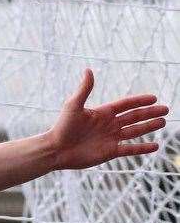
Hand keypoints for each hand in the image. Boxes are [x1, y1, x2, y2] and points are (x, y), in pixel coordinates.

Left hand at [46, 69, 168, 169]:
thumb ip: (84, 89)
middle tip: (166, 110)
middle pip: (133, 117)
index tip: (154, 97)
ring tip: (163, 123)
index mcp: (102, 112)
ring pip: (134, 131)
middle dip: (149, 113)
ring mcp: (110, 138)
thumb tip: (88, 70)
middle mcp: (108, 124)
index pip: (125, 105)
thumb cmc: (63, 126)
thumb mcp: (74, 105)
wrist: (57, 150)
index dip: (139, 101)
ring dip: (149, 127)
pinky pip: (130, 149)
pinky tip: (155, 146)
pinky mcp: (110, 152)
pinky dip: (143, 148)